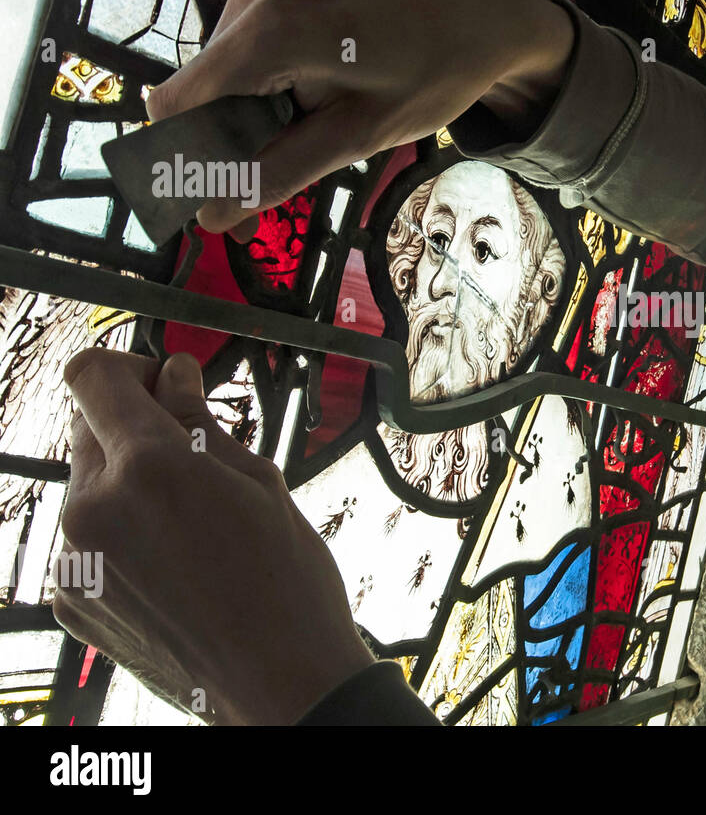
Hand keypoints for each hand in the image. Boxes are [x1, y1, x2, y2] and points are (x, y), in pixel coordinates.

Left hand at [54, 348, 376, 724]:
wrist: (279, 683)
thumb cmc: (287, 586)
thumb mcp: (261, 484)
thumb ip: (204, 424)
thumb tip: (175, 379)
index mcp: (149, 469)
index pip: (92, 376)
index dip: (130, 368)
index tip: (163, 384)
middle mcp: (94, 511)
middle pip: (86, 427)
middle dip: (134, 426)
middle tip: (193, 451)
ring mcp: (75, 560)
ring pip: (87, 484)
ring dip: (128, 482)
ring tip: (192, 520)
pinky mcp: (72, 599)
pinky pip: (86, 536)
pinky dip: (120, 531)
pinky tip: (175, 558)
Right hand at [146, 0, 575, 240]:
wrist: (481, 19)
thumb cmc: (434, 72)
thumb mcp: (361, 135)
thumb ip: (283, 172)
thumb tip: (214, 216)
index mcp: (268, 31)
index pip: (176, 106)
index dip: (181, 163)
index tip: (207, 209)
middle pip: (198, 95)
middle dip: (218, 157)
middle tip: (251, 214)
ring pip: (221, 79)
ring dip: (244, 129)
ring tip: (291, 165)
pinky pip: (245, 54)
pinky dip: (262, 96)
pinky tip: (302, 121)